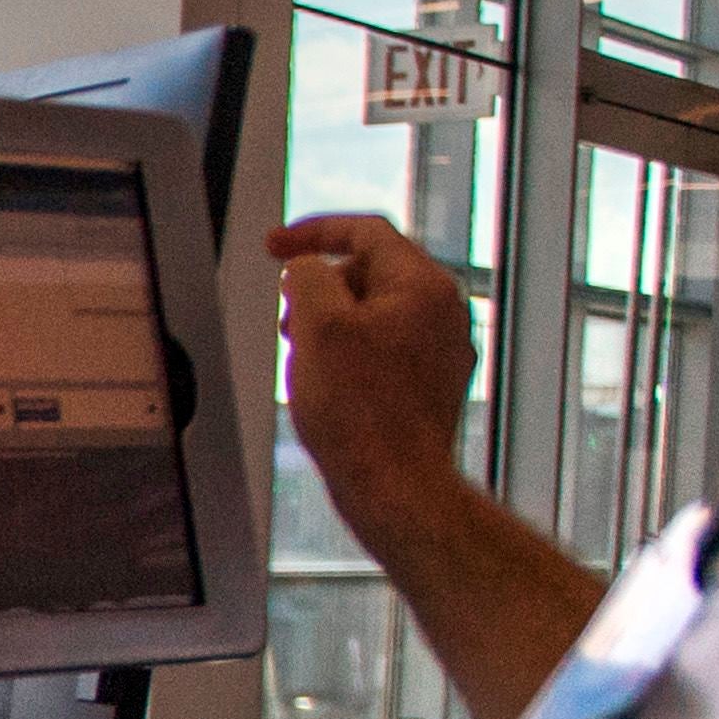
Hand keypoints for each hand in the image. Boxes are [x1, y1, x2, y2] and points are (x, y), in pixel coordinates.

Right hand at [265, 212, 479, 524]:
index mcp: (423, 286)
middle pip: (371, 273)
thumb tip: (307, 270)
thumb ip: (308, 277)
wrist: (395, 487)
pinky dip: (351, 355)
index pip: (365, 232)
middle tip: (288, 320)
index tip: (276, 245)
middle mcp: (443, 312)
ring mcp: (442, 350)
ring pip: (375, 314)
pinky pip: (385, 350)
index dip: (312, 232)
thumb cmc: (361, 414)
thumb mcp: (317, 326)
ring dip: (333, 326)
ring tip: (307, 362)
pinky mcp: (432, 385)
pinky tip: (330, 389)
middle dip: (321, 289)